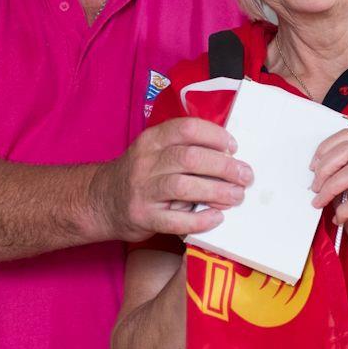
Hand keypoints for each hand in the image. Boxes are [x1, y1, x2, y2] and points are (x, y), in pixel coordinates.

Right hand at [93, 117, 252, 242]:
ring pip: (183, 186)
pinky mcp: (143, 216)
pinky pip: (175, 220)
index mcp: (152, 140)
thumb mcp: (155, 152)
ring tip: (236, 196)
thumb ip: (184, 150)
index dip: (214, 135)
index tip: (233, 147)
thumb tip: (230, 157)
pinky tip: (217, 217)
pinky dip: (200, 220)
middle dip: (224, 167)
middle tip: (245, 176)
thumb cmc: (141, 175)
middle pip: (190, 158)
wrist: (102, 201)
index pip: (186, 128)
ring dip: (216, 191)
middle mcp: (145, 162)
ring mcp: (142, 190)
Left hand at [310, 129, 347, 291]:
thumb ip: (335, 183)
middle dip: (325, 166)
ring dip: (330, 186)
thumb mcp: (346, 198)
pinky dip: (343, 210)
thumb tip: (313, 176)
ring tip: (321, 201)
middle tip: (315, 186)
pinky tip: (339, 218)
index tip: (313, 166)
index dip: (326, 148)